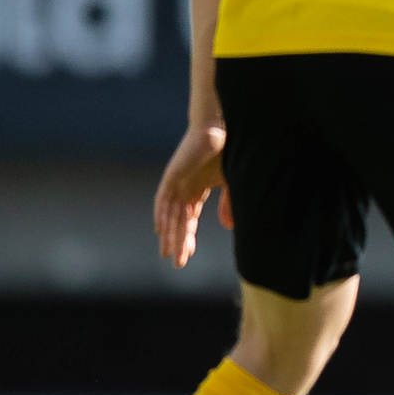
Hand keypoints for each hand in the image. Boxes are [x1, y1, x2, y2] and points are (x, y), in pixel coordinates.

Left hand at [154, 122, 228, 267]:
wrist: (221, 131)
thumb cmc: (229, 154)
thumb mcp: (232, 185)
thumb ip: (228, 205)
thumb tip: (228, 227)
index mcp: (196, 191)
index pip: (188, 220)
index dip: (187, 239)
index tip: (186, 257)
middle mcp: (183, 189)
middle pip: (178, 222)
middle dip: (178, 242)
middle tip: (177, 263)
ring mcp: (176, 182)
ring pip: (170, 215)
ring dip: (170, 234)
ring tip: (169, 253)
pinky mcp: (172, 176)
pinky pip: (163, 199)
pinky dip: (161, 215)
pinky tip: (161, 230)